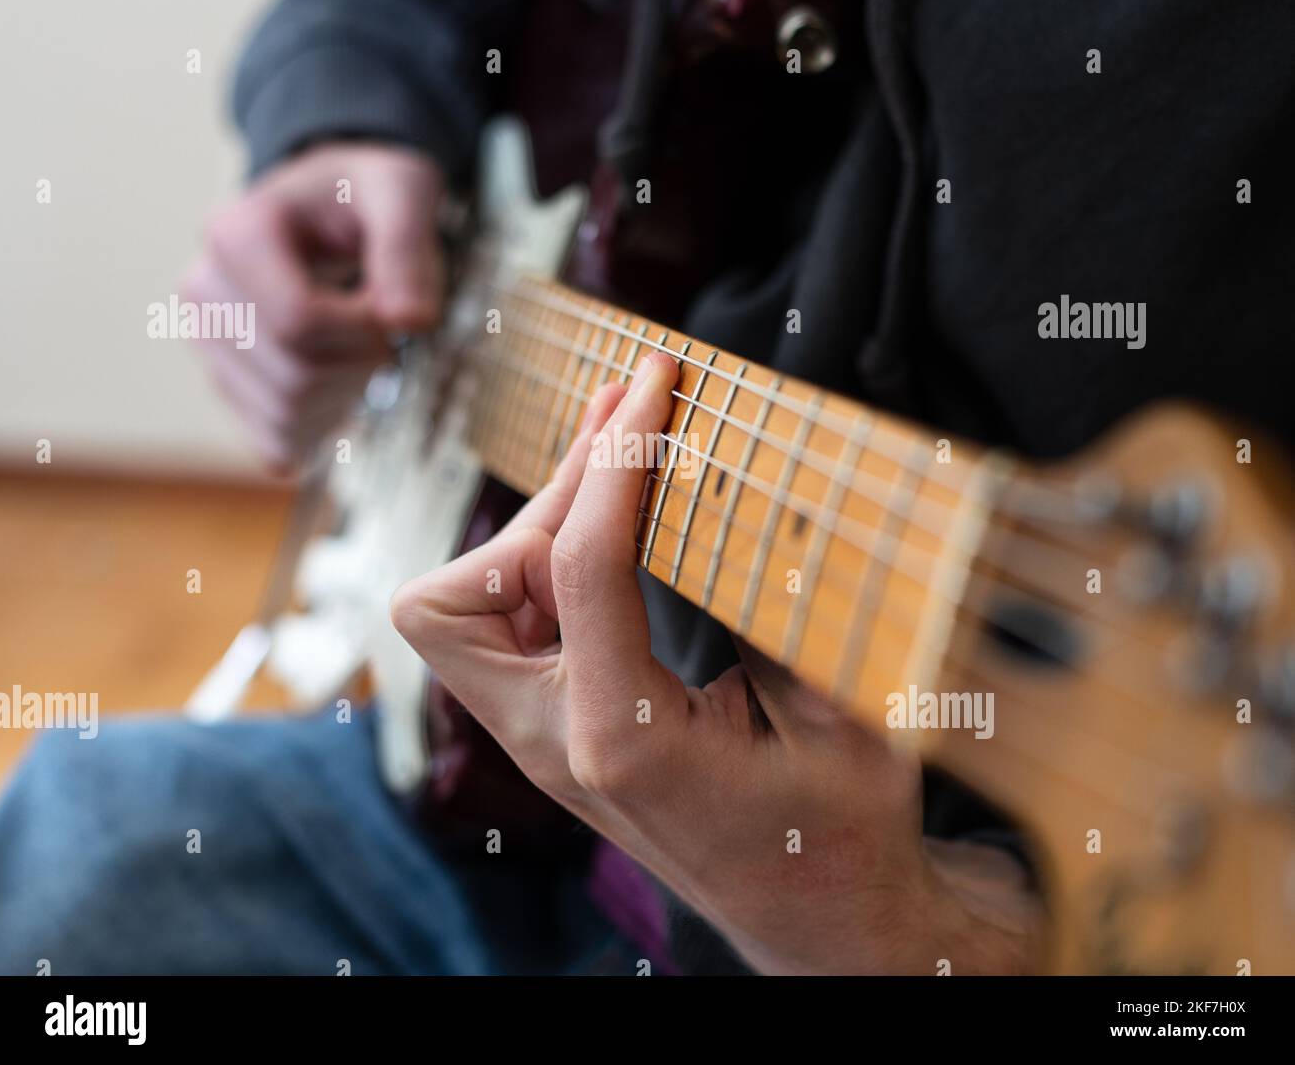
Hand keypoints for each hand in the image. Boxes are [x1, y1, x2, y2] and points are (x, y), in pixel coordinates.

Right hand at [185, 142, 446, 470]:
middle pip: (295, 375)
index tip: (389, 306)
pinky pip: (273, 442)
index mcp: (235, 233)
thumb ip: (407, 247)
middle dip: (361, 365)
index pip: (298, 322)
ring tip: (360, 350)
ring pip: (285, 416)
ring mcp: (207, 342)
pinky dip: (321, 431)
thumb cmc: (363, 196)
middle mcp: (204, 289)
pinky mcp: (226, 383)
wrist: (329, 210)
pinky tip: (341, 391)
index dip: (362, 331)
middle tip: (385, 331)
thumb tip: (410, 321)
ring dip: (346, 397)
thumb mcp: (400, 192)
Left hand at [391, 354, 1043, 974]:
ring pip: (460, 608)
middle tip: (632, 411)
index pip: (582, 564)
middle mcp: (554, 742)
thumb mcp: (842, 715)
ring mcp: (540, 743)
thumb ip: (786, 604)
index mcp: (624, 740)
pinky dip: (539, 563)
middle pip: (472, 585)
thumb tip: (754, 485)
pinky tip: (608, 522)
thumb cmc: (842, 832)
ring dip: (530, 525)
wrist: (820, 923)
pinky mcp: (550, 732)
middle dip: (552, 488)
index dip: (619, 455)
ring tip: (616, 454)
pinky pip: (499, 629)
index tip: (656, 380)